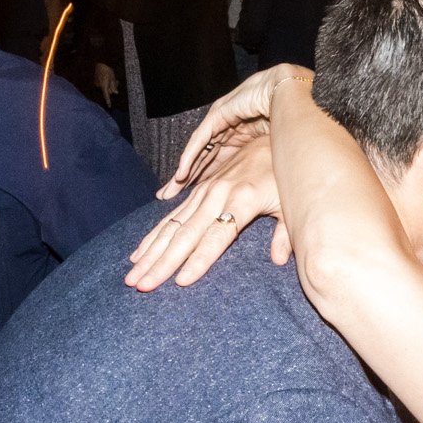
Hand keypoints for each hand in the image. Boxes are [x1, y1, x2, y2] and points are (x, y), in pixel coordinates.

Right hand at [92, 62, 118, 104]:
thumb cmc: (107, 70)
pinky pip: (102, 84)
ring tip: (113, 78)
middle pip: (107, 91)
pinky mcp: (95, 81)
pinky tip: (107, 77)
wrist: (100, 63)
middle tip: (117, 81)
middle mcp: (99, 86)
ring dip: (109, 85)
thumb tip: (116, 93)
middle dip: (112, 88)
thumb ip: (114, 86)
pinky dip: (105, 82)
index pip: (106, 96)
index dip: (108, 101)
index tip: (109, 106)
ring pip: (105, 87)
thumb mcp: (113, 78)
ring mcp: (97, 83)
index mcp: (104, 86)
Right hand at [125, 122, 285, 289]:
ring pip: (172, 227)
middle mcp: (218, 195)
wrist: (273, 137)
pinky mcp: (197, 191)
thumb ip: (284, 233)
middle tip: (140, 285)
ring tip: (131, 275)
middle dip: (162, 262)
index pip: (216, 237)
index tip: (180, 281)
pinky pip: (171, 217)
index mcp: (243, 200)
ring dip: (150, 252)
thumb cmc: (285, 176)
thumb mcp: (290, 203)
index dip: (198, 260)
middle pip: (186, 235)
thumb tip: (278, 260)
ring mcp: (204, 192)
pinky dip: (153, 236)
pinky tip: (138, 253)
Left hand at [159, 64, 311, 195]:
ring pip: (198, 152)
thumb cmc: (293, 127)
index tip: (193, 206)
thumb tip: (270, 206)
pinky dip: (190, 157)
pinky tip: (181, 175)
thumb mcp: (274, 159)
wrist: (295, 97)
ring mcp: (222, 122)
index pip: (217, 167)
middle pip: (202, 161)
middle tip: (169, 198)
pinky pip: (200, 140)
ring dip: (183, 172)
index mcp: (241, 142)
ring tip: (170, 192)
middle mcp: (228, 132)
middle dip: (186, 180)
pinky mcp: (219, 114)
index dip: (205, 185)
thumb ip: (264, 179)